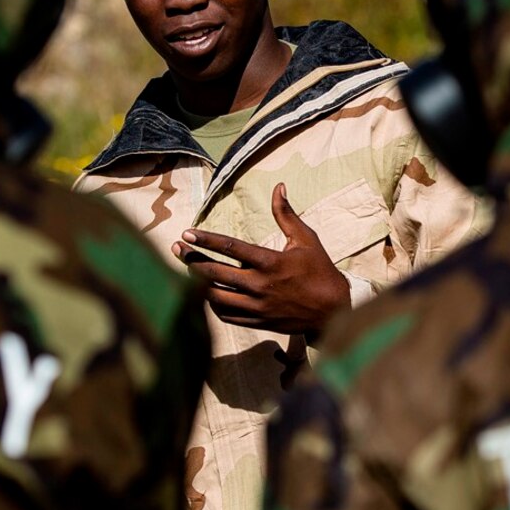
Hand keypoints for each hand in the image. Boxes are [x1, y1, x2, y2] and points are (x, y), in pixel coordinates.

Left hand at [172, 182, 351, 336]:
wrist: (333, 311)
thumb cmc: (320, 271)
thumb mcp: (306, 239)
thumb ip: (286, 215)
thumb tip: (278, 187)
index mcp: (271, 263)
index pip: (230, 248)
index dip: (206, 240)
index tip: (187, 233)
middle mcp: (260, 285)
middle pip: (215, 273)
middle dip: (191, 259)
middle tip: (177, 248)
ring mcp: (257, 307)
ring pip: (215, 296)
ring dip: (196, 283)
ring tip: (186, 270)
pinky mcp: (257, 322)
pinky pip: (226, 315)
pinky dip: (212, 304)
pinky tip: (205, 293)